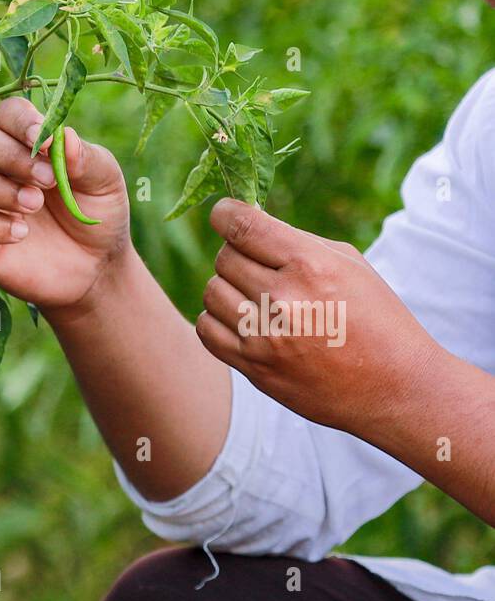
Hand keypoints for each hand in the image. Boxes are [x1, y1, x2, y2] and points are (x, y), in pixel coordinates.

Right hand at [0, 97, 129, 313]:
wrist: (93, 269)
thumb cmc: (95, 214)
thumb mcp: (105, 182)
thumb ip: (86, 157)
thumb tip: (61, 136)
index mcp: (23, 141)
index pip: (4, 114)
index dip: (18, 122)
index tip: (42, 140)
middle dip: (6, 157)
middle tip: (46, 182)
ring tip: (32, 207)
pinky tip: (19, 234)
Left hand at [197, 199, 442, 433]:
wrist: (392, 386)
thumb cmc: (376, 318)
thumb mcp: (349, 266)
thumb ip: (297, 243)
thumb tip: (248, 226)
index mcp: (311, 266)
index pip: (244, 227)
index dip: (225, 214)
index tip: (223, 214)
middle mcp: (283, 299)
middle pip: (225, 258)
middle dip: (237, 255)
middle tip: (257, 265)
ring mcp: (264, 337)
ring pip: (212, 292)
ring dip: (227, 288)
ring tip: (254, 295)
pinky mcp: (253, 367)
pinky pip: (207, 330)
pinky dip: (217, 320)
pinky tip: (240, 320)